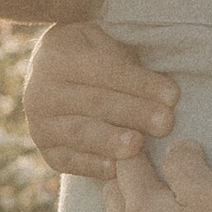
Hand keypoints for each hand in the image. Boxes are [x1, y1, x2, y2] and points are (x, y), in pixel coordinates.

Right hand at [23, 21, 178, 178]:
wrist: (58, 79)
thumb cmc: (96, 56)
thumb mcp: (106, 42)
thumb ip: (128, 60)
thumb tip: (168, 94)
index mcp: (57, 53)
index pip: (103, 70)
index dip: (139, 83)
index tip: (173, 95)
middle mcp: (40, 90)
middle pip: (94, 102)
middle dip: (133, 112)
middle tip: (165, 123)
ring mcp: (39, 123)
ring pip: (80, 133)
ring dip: (112, 141)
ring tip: (138, 145)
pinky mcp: (46, 150)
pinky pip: (69, 161)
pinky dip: (93, 166)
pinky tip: (116, 169)